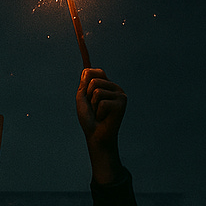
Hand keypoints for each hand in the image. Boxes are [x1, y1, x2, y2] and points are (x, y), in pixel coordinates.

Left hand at [75, 67, 125, 182]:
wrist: (96, 136)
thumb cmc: (89, 118)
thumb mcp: (83, 98)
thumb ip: (84, 84)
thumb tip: (86, 69)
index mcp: (107, 85)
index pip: (95, 71)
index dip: (86, 81)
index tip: (86, 94)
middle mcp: (116, 88)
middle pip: (94, 80)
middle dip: (88, 96)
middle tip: (93, 108)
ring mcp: (120, 95)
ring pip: (97, 91)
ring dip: (93, 105)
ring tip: (99, 113)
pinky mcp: (122, 104)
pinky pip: (102, 102)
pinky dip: (98, 112)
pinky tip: (104, 118)